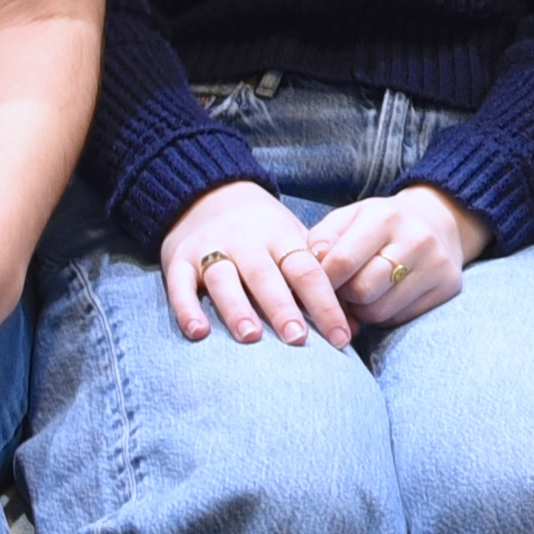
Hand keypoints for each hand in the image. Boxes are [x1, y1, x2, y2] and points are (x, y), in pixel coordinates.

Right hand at [160, 180, 357, 348]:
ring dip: (237, 308)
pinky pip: (179, 284)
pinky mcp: (177, 259)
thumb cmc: (262, 232)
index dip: (325, 303)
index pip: (307, 270)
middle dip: (283, 308)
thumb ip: (320, 284)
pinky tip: (197, 333)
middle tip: (298, 339)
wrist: (208, 193)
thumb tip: (355, 328)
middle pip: (266, 276)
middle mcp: (246, 242)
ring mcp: (210, 249)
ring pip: (223, 278)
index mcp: (281, 237)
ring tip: (251, 337)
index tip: (341, 337)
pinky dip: (186, 308)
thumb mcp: (293, 243)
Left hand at [320, 185, 482, 333]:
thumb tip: (309, 266)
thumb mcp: (349, 218)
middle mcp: (416, 240)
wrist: (439, 220)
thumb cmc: (381, 223)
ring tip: (361, 293)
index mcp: (386, 217)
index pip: (342, 262)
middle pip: (362, 291)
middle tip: (341, 290)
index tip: (316, 285)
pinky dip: (384, 314)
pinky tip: (384, 297)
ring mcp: (436, 265)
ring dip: (361, 310)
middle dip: (343, 297)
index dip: (322, 281)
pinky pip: (400, 319)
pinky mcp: (449, 287)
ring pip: (380, 312)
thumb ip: (322, 238)